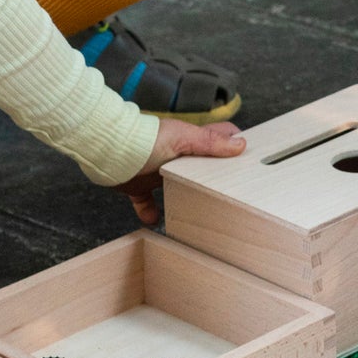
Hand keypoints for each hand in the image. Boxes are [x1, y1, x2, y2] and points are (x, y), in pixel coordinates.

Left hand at [121, 117, 244, 226]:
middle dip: (212, 176)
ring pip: (177, 185)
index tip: (248, 159)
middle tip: (228, 191)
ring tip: (198, 210)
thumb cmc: (143, 140)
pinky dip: (152, 212)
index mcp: (189, 139)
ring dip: (185, 196)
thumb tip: (240, 144)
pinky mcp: (140, 186)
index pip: (219, 136)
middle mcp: (176, 155)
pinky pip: (148, 203)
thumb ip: (209, 142)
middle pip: (201, 165)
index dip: (234, 144)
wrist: (109, 152)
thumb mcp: (182, 139)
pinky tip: (156, 220)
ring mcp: (158, 171)